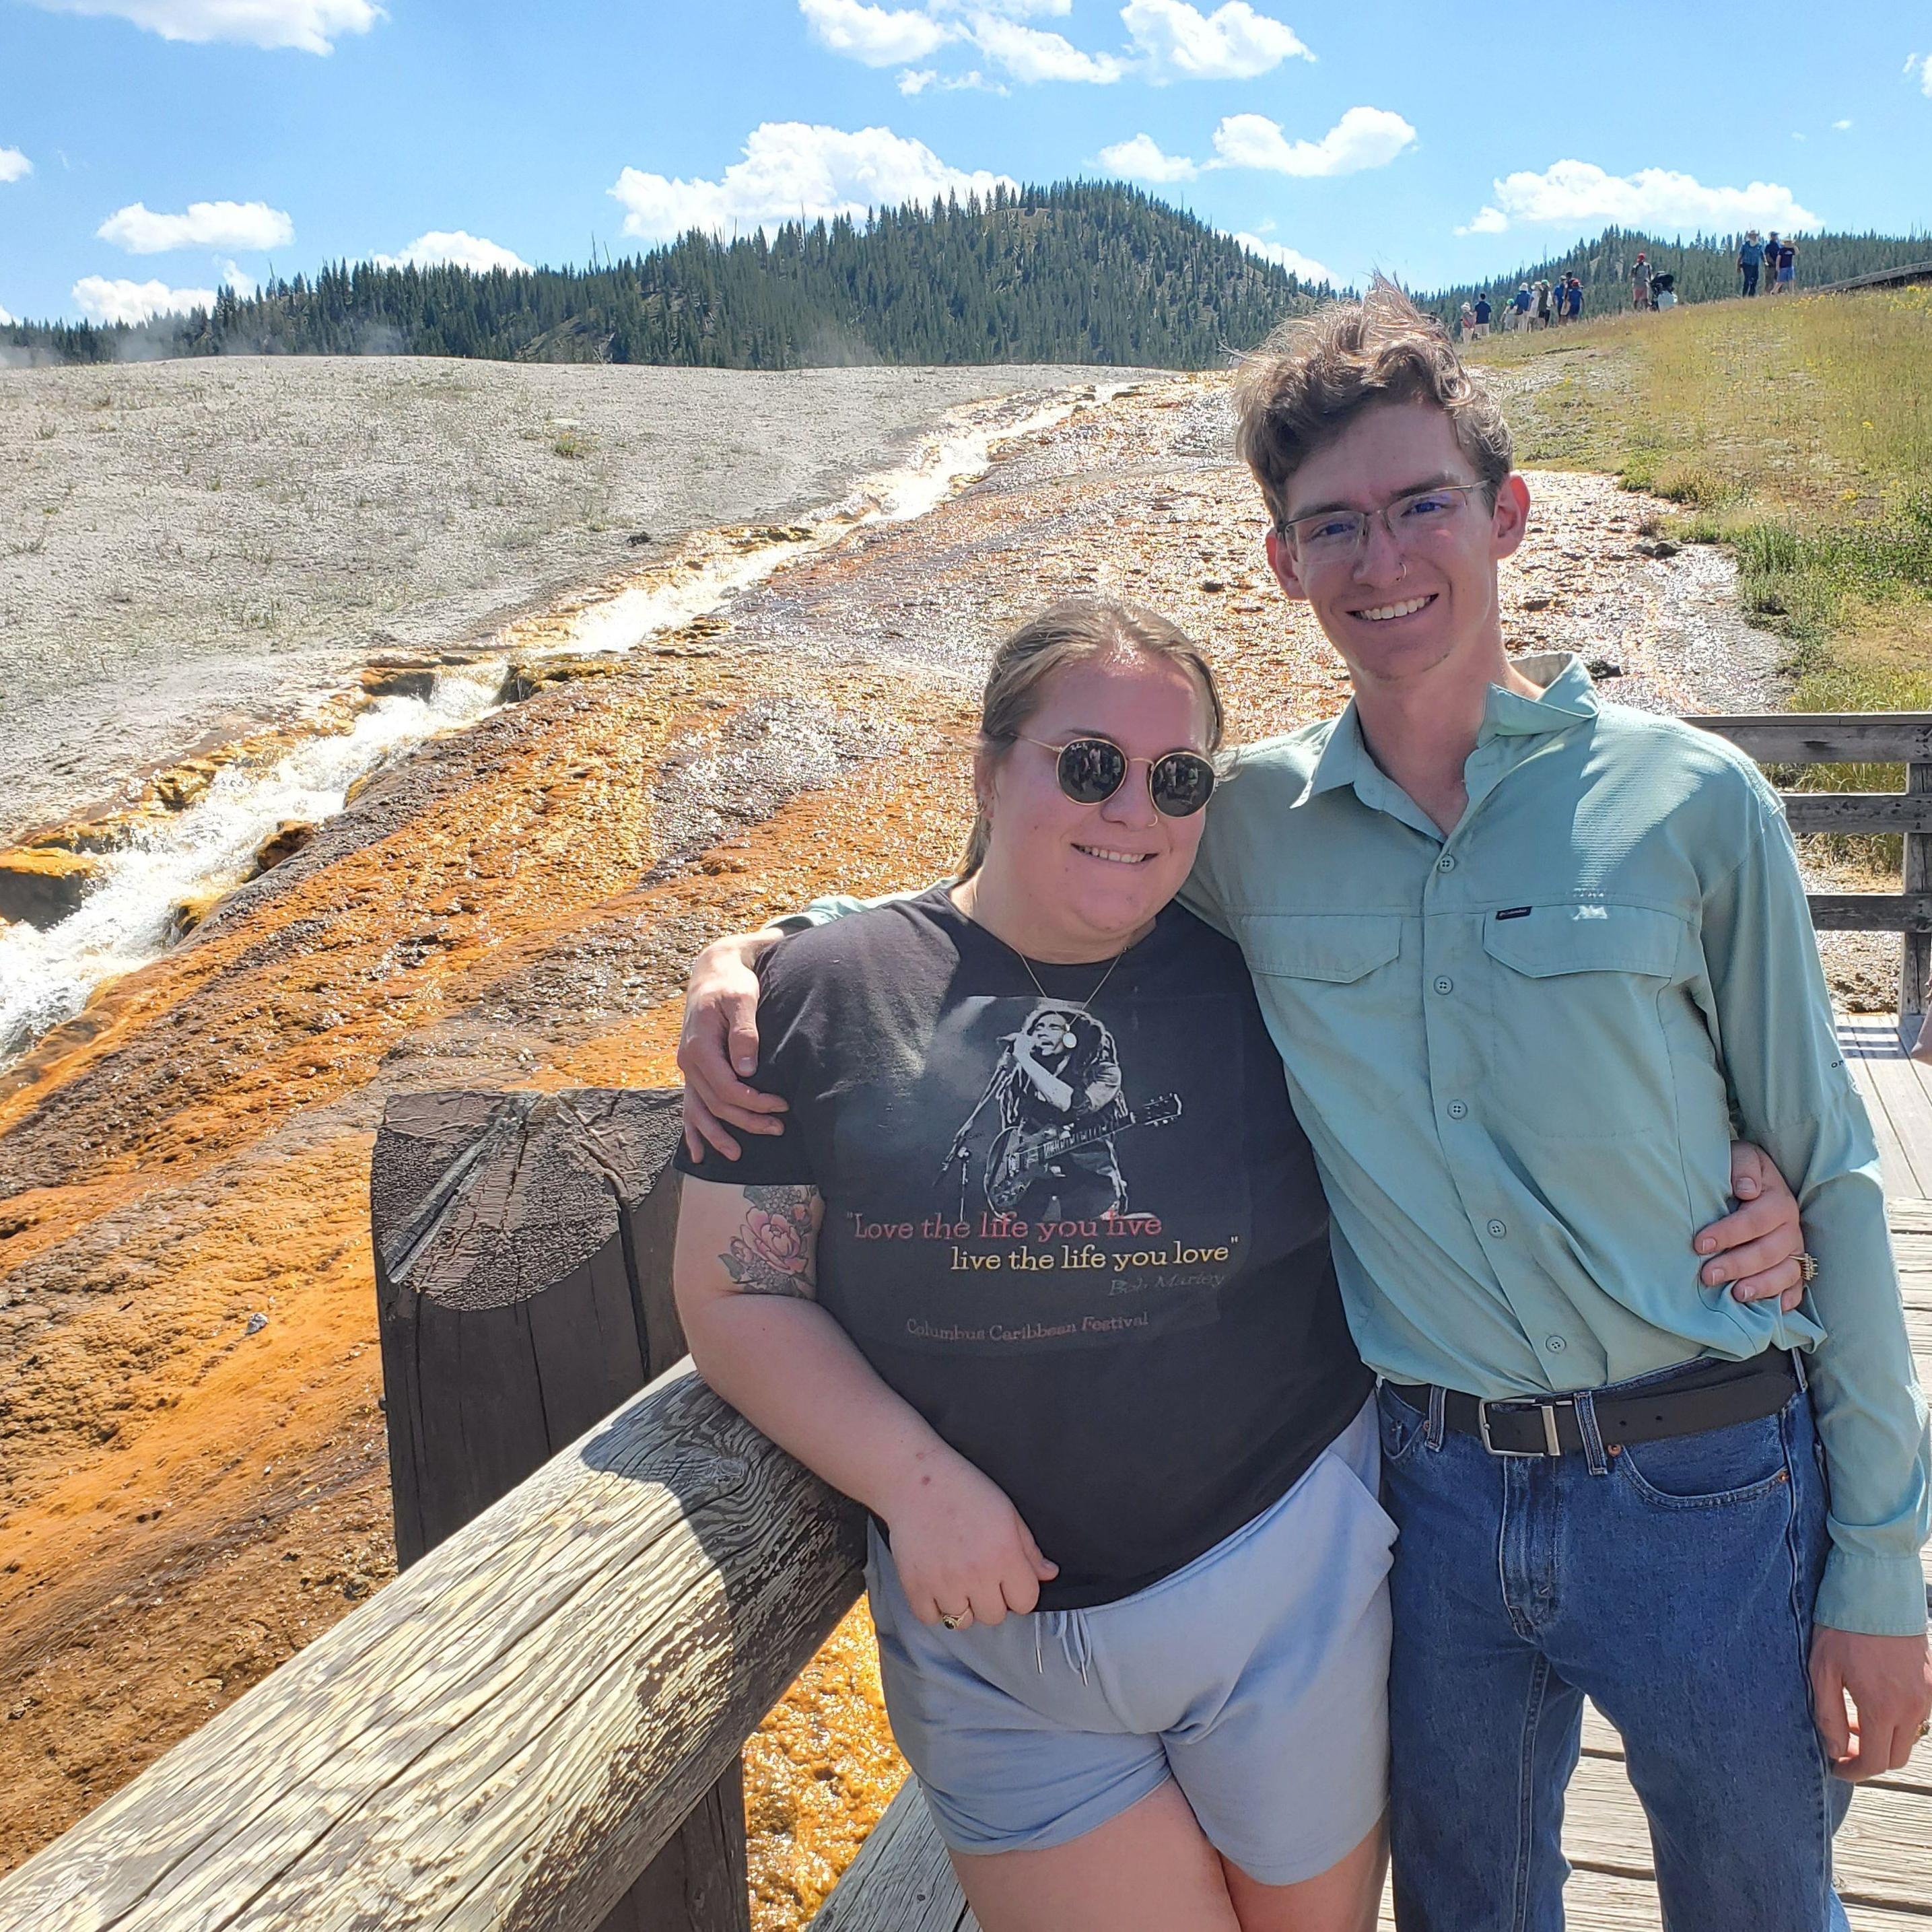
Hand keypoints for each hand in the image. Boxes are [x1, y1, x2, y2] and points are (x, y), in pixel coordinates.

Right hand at [678, 930, 786, 1161]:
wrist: (713, 971)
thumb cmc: (732, 983)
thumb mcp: (742, 999)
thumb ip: (745, 1033)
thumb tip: (747, 1071)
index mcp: (699, 1047)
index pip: (727, 1088)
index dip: (754, 1102)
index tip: (781, 1105)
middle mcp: (688, 1061)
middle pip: (717, 1103)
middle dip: (747, 1121)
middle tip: (779, 1128)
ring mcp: (688, 1068)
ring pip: (700, 1110)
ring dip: (718, 1135)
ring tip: (737, 1155)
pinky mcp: (693, 1069)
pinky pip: (689, 1105)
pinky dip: (693, 1130)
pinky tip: (697, 1153)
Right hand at [881, 1455, 1058, 1627]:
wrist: (915, 1478)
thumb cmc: (964, 1490)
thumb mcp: (1007, 1512)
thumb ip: (1029, 1549)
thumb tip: (1048, 1575)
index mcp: (1004, 1554)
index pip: (1026, 1602)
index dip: (1019, 1591)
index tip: (1008, 1579)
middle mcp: (976, 1574)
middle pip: (994, 1617)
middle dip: (991, 1599)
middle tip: (979, 1576)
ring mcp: (944, 1583)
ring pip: (963, 1622)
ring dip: (962, 1605)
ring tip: (956, 1579)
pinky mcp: (915, 1586)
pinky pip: (931, 1618)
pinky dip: (933, 1607)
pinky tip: (936, 1585)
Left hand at [1693, 1143, 1806, 1311]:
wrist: (1753, 1176)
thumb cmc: (1739, 1170)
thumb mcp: (1740, 1156)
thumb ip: (1742, 1167)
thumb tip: (1747, 1190)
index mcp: (1777, 1199)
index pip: (1755, 1220)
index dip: (1728, 1233)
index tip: (1700, 1244)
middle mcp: (1790, 1226)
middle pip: (1769, 1250)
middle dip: (1737, 1264)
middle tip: (1707, 1275)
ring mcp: (1795, 1247)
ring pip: (1786, 1271)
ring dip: (1762, 1285)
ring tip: (1736, 1295)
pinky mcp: (1795, 1263)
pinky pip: (1798, 1285)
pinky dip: (1788, 1298)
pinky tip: (1774, 1309)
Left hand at [1811, 1625, 1931, 1778]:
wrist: (1876, 1590)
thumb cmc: (1843, 1628)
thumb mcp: (1822, 1670)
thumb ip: (1828, 1715)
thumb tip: (1834, 1749)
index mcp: (1882, 1708)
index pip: (1875, 1762)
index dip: (1854, 1771)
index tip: (1836, 1768)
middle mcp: (1912, 1707)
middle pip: (1896, 1756)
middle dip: (1869, 1757)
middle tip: (1842, 1740)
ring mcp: (1927, 1695)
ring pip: (1908, 1736)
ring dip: (1883, 1737)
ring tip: (1853, 1713)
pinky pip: (1918, 1715)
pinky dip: (1897, 1719)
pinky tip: (1874, 1698)